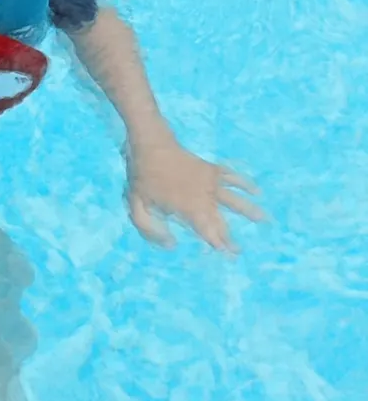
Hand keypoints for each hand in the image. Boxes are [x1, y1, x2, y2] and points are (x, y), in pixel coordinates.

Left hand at [125, 138, 264, 251]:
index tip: (227, 254)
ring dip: (249, 211)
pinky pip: (233, 177)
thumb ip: (150, 231)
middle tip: (239, 251)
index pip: (206, 231)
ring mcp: (210, 182)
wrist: (152, 146)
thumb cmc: (143, 178)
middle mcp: (204, 198)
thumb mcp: (137, 208)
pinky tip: (257, 191)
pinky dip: (245, 184)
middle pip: (220, 221)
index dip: (217, 244)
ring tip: (264, 219)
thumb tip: (172, 244)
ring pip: (234, 200)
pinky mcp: (212, 169)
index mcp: (187, 209)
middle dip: (229, 238)